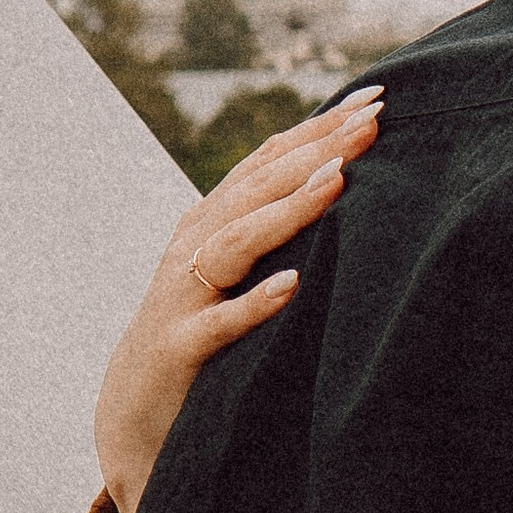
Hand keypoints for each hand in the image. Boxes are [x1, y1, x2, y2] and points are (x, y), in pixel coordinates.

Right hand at [96, 87, 382, 512]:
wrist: (133, 413)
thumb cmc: (201, 333)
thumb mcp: (235, 271)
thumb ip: (274, 227)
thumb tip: (345, 180)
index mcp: (214, 220)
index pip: (271, 161)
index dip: (321, 128)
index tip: (379, 99)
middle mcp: (195, 245)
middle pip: (259, 187)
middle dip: (317, 150)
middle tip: (374, 122)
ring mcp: (184, 295)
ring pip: (236, 241)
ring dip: (287, 210)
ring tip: (337, 180)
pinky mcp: (181, 348)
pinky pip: (220, 323)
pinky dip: (254, 302)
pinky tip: (292, 285)